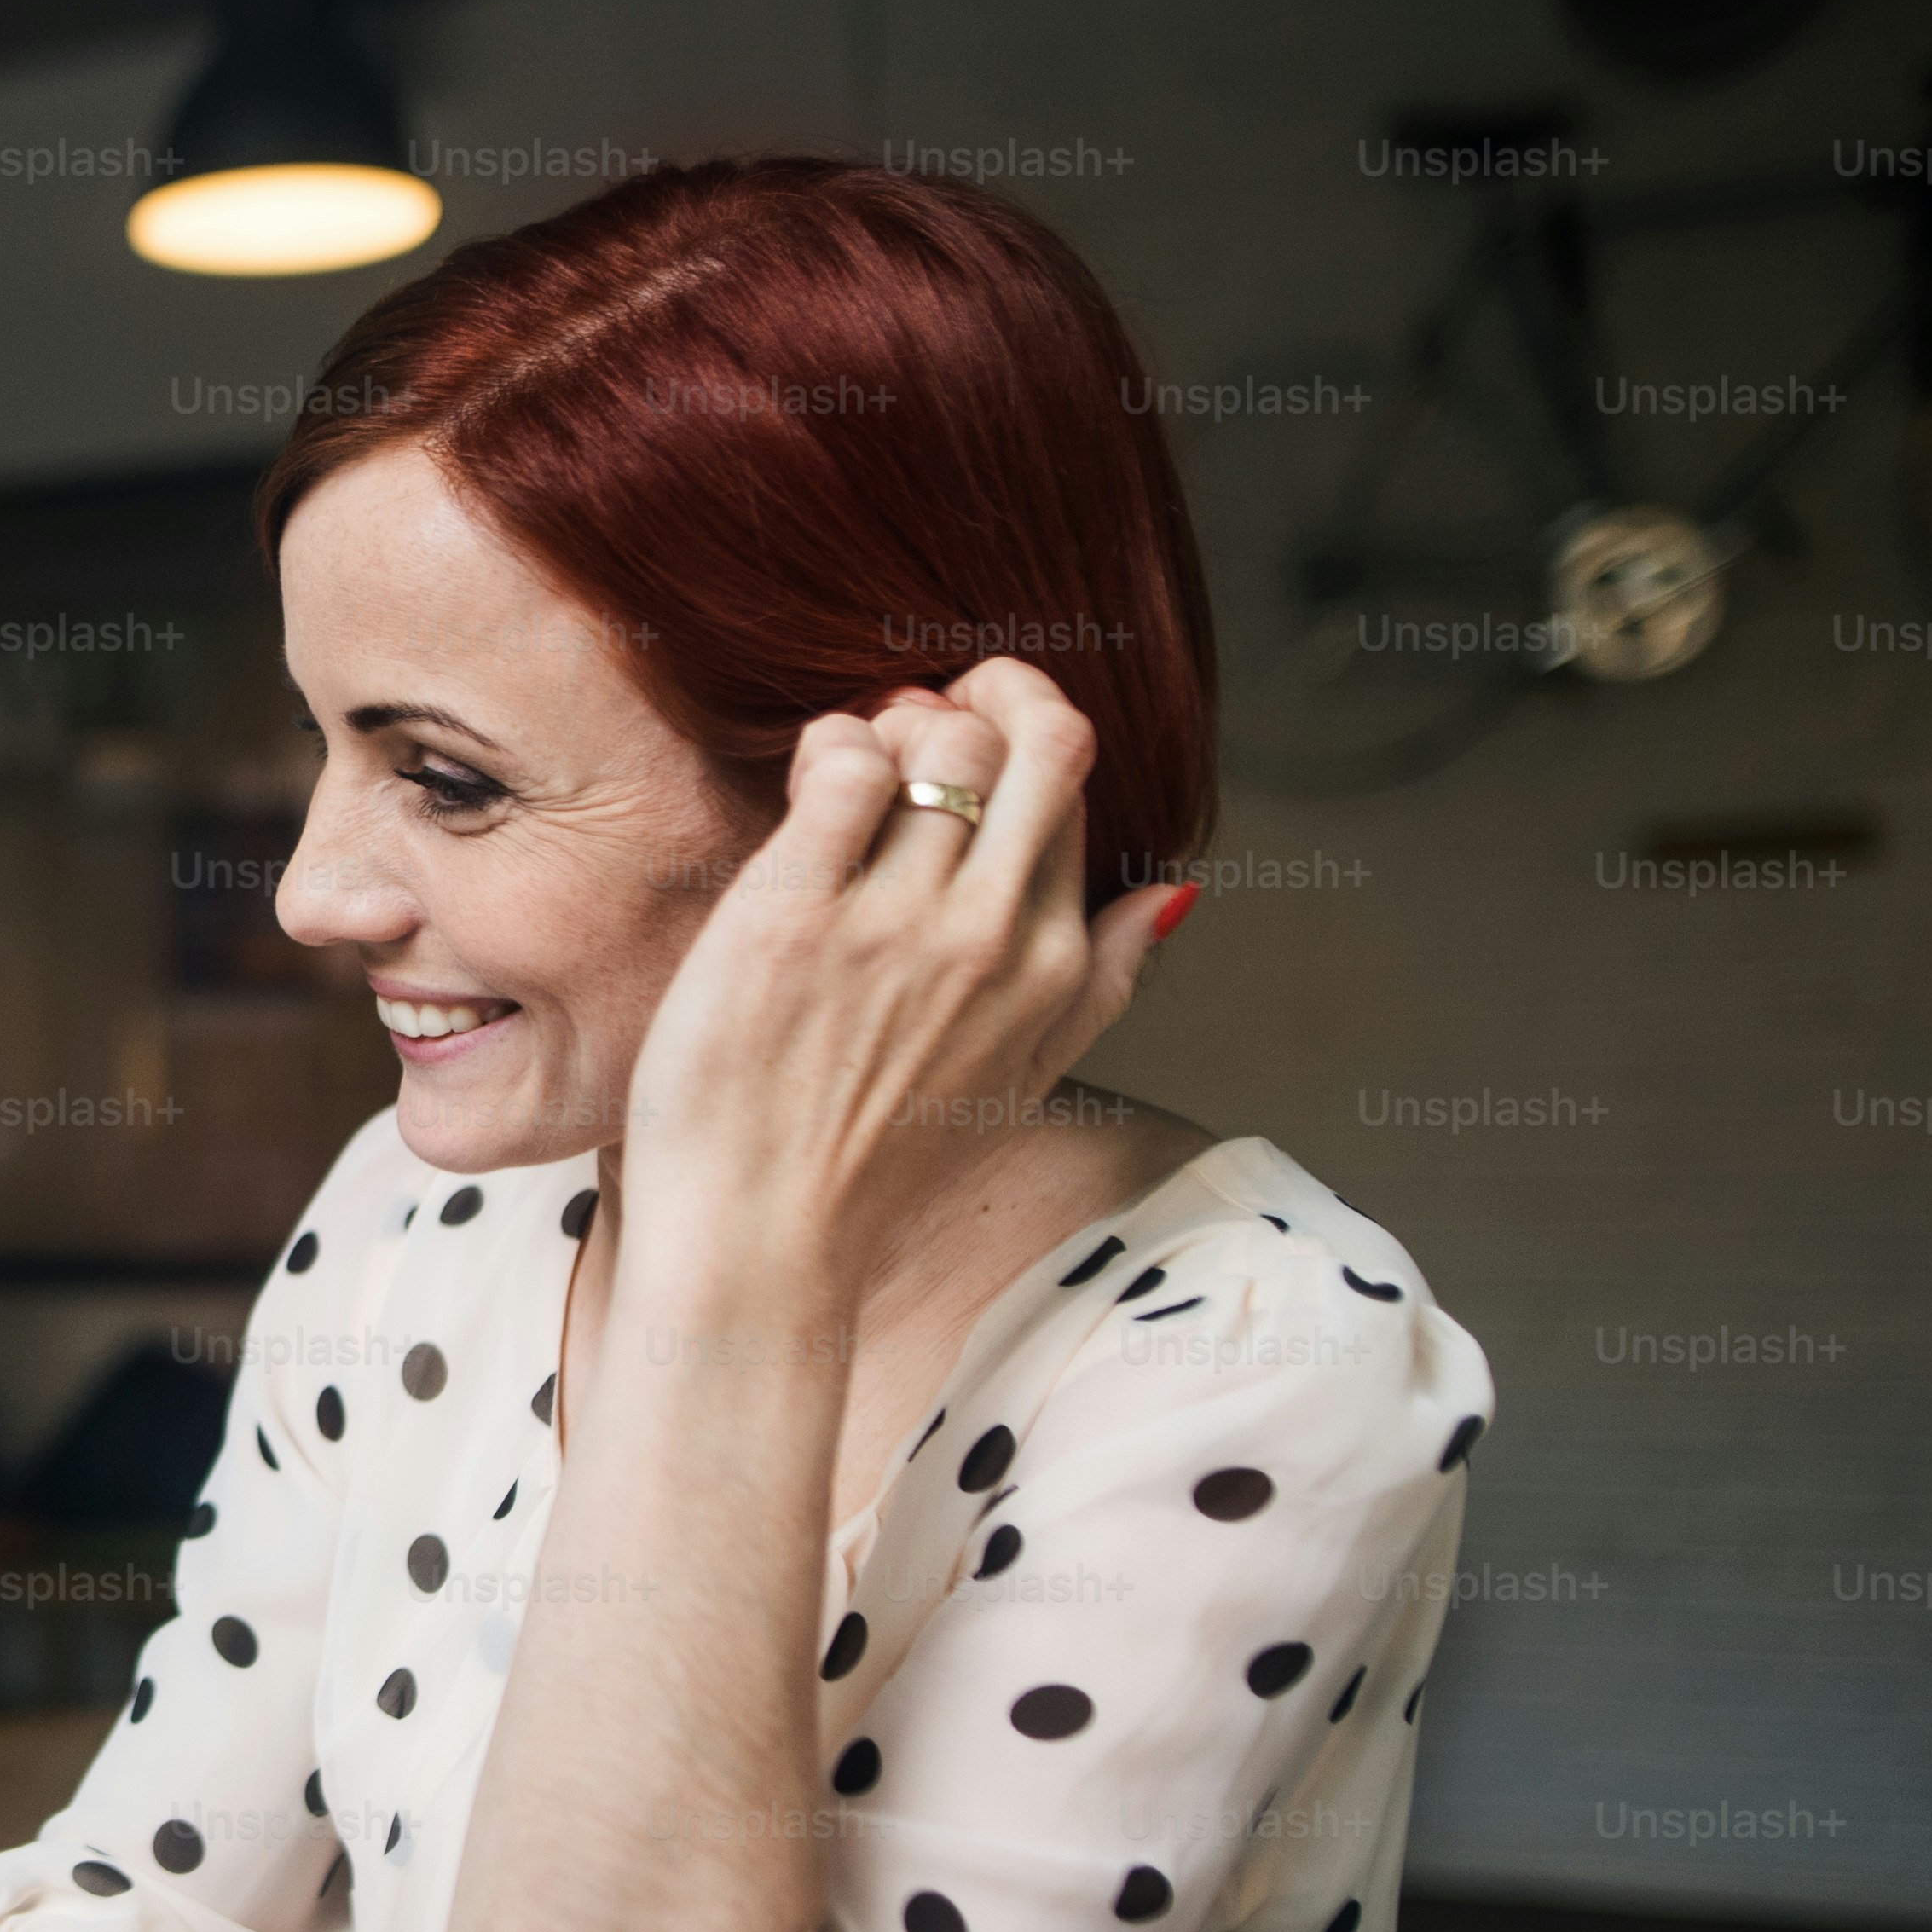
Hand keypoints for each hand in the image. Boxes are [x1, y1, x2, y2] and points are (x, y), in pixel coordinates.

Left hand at [615, 656, 1171, 1290]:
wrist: (764, 1239)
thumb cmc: (875, 1167)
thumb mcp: (1026, 1079)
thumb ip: (1102, 981)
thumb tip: (1168, 897)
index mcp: (1052, 962)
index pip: (1069, 781)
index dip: (1016, 732)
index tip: (961, 739)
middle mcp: (990, 934)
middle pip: (1033, 734)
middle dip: (979, 691)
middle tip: (913, 719)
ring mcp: (894, 922)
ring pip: (936, 737)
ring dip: (889, 724)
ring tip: (849, 772)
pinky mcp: (795, 915)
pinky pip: (842, 766)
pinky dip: (828, 747)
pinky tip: (805, 789)